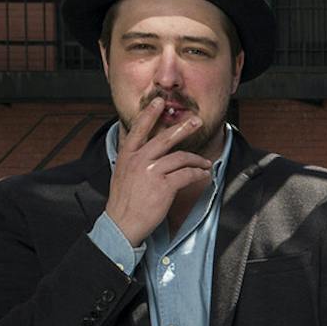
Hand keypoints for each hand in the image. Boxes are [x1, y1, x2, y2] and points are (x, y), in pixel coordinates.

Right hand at [105, 95, 215, 245]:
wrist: (122, 223)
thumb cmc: (124, 201)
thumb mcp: (121, 173)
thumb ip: (132, 158)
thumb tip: (143, 148)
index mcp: (126, 155)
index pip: (138, 129)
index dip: (149, 114)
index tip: (158, 102)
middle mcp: (138, 160)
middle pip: (165, 138)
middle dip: (183, 127)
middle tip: (196, 121)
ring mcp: (151, 172)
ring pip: (181, 157)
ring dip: (197, 159)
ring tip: (205, 162)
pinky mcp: (164, 186)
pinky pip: (187, 175)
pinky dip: (198, 174)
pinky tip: (203, 174)